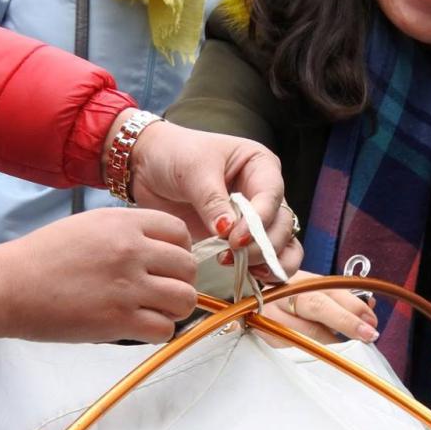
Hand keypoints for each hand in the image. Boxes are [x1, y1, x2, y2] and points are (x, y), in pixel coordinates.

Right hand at [0, 208, 196, 343]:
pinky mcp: (119, 320)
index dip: (179, 251)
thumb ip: (125, 233)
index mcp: (123, 223)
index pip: (180, 232)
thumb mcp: (88, 226)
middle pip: (188, 267)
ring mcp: (128, 286)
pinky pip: (165, 329)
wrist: (7, 286)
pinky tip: (139, 328)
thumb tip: (157, 250)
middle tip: (160, 292)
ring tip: (152, 312)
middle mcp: (131, 250)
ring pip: (185, 299)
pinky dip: (158, 332)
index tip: (166, 264)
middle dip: (179, 282)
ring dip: (174, 309)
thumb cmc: (40, 258)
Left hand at [118, 114, 300, 278]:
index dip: (259, 221)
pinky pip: (266, 259)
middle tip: (231, 254)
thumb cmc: (174, 154)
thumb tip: (228, 231)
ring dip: (268, 262)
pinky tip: (247, 275)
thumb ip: (212, 201)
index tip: (235, 238)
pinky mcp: (242, 240)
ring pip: (283, 246)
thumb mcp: (193, 170)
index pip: (272, 197)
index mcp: (260, 166)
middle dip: (262, 245)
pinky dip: (264, 271)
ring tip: (240, 266)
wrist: (148, 167)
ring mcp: (256, 219)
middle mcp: (264, 193)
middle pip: (282, 225)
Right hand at [255, 271, 379, 347]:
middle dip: (346, 321)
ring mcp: (269, 315)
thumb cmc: (289, 304)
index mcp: (299, 281)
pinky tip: (322, 357)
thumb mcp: (312, 294)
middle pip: (316, 305)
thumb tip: (369, 307)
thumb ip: (340, 299)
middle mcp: (283, 294)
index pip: (328, 290)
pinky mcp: (261, 337)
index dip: (353, 305)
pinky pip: (291, 348)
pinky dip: (311, 354)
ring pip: (305, 332)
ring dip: (331, 343)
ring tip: (348, 350)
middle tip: (368, 334)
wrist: (246, 309)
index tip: (372, 321)